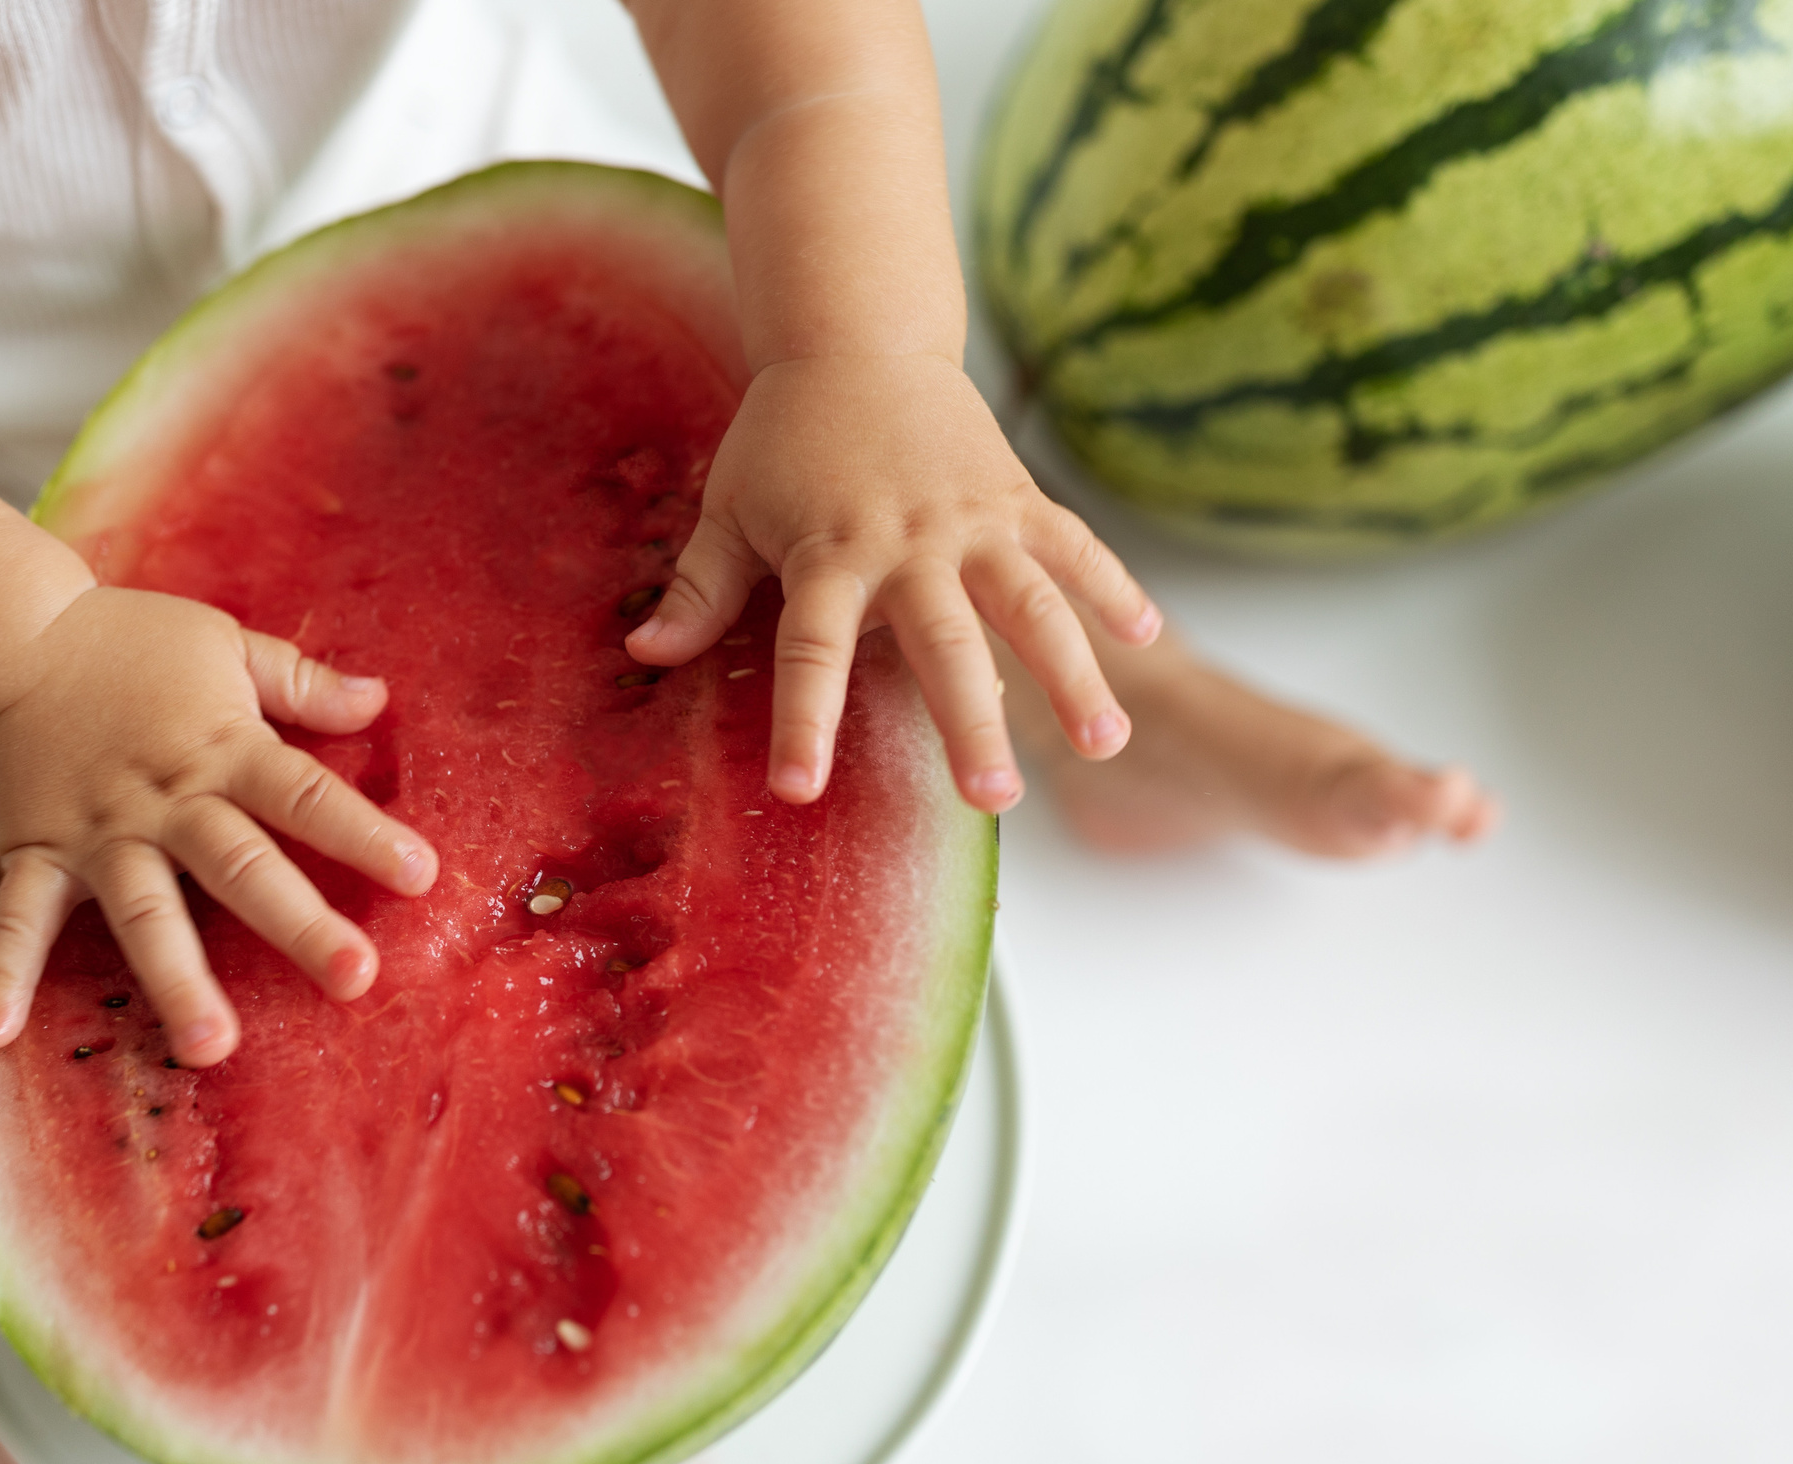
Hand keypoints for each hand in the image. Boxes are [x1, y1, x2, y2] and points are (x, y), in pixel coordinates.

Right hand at [0, 586, 437, 1066]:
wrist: (7, 632)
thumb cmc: (128, 641)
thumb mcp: (226, 645)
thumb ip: (300, 681)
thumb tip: (378, 700)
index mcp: (223, 750)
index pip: (306, 796)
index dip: (364, 834)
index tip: (421, 877)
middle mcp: (167, 801)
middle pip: (243, 868)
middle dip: (300, 925)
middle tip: (354, 980)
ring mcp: (99, 834)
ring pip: (145, 913)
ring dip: (177, 980)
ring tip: (210, 1047)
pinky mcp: (36, 852)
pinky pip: (18, 921)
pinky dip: (3, 976)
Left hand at [625, 353, 1158, 810]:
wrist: (856, 337)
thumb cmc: (783, 438)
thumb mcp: (729, 509)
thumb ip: (698, 588)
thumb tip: (643, 656)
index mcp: (828, 553)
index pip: (810, 650)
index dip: (803, 719)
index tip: (799, 789)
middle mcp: (908, 542)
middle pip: (946, 644)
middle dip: (971, 723)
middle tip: (994, 799)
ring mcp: (972, 519)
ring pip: (1033, 603)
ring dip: (1073, 673)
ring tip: (1107, 742)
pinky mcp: (1016, 496)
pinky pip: (1073, 545)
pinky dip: (1113, 586)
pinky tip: (1150, 638)